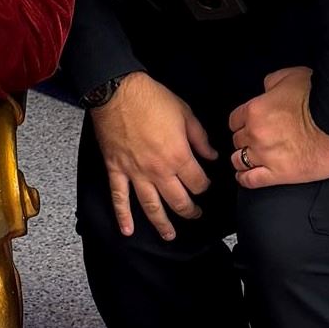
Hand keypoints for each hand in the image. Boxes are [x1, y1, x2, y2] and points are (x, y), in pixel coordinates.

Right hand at [89, 72, 216, 240]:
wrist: (117, 92)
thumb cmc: (152, 99)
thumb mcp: (185, 114)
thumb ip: (200, 138)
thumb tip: (212, 155)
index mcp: (178, 156)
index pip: (197, 183)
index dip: (204, 186)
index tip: (205, 185)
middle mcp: (158, 171)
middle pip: (178, 201)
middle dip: (189, 211)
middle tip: (194, 214)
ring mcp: (136, 173)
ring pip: (151, 207)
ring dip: (162, 224)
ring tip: (169, 235)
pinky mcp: (117, 170)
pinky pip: (119, 198)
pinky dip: (123, 216)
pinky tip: (127, 230)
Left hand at [228, 67, 328, 188]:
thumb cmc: (319, 98)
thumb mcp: (291, 76)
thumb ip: (272, 83)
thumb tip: (265, 91)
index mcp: (255, 110)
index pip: (234, 120)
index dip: (241, 122)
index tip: (248, 125)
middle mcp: (256, 134)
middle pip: (237, 140)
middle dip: (245, 139)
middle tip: (256, 140)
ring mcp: (266, 156)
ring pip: (239, 160)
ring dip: (243, 158)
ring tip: (249, 159)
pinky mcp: (280, 174)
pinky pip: (251, 180)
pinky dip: (244, 178)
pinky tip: (244, 176)